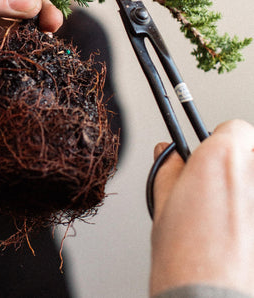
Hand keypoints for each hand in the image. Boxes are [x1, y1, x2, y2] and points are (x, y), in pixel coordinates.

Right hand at [150, 119, 253, 295]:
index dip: (221, 141)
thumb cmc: (185, 256)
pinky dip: (253, 215)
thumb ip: (170, 169)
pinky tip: (243, 236)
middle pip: (252, 152)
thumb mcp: (163, 202)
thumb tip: (170, 155)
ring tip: (235, 220)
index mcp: (222, 156)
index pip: (234, 127)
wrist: (207, 297)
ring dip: (250, 192)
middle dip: (239, 167)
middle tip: (221, 192)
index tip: (213, 156)